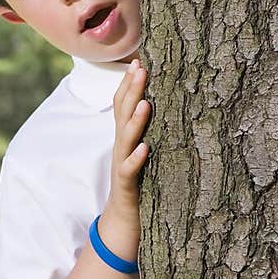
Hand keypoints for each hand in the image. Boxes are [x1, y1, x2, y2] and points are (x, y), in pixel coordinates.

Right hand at [98, 58, 150, 260]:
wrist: (123, 219)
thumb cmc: (138, 182)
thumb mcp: (139, 151)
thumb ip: (142, 130)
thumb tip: (156, 103)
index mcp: (125, 138)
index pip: (122, 105)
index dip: (128, 83)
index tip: (139, 60)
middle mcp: (121, 147)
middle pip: (123, 114)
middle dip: (132, 91)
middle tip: (141, 68)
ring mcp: (122, 164)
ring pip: (126, 139)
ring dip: (135, 120)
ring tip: (146, 103)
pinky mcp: (128, 184)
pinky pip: (131, 170)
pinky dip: (137, 158)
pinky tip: (146, 148)